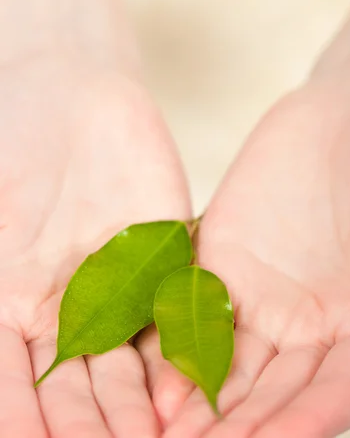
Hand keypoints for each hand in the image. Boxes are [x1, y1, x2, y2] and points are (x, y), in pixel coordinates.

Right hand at [0, 51, 190, 437]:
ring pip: (125, 364)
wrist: (72, 92)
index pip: (14, 386)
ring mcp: (120, 286)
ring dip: (133, 408)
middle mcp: (68, 308)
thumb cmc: (13, 143)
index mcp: (13, 304)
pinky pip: (170, 311)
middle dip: (87, 429)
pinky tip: (185, 387)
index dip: (23, 421)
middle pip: (75, 388)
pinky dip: (175, 351)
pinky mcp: (165, 257)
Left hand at [142, 69, 349, 437]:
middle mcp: (311, 322)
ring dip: (205, 405)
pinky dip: (179, 348)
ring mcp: (264, 297)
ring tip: (170, 435)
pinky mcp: (223, 267)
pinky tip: (157, 381)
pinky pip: (199, 314)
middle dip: (245, 428)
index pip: (341, 384)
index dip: (313, 417)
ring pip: (234, 365)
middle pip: (279, 391)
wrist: (335, 115)